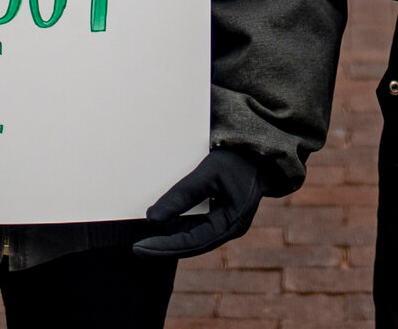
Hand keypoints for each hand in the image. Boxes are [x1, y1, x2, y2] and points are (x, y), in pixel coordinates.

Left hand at [135, 148, 266, 257]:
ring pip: (194, 236)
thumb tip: (152, 217)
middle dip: (165, 246)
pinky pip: (197, 225)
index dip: (164, 247)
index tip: (140, 247)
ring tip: (146, 238)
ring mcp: (226, 222)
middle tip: (137, 247)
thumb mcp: (208, 173)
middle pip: (191, 245)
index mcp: (231, 223)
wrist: (260, 149)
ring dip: (172, 237)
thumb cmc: (238, 158)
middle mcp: (228, 228)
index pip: (191, 243)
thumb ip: (181, 195)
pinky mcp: (221, 214)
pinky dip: (180, 225)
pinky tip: (164, 222)